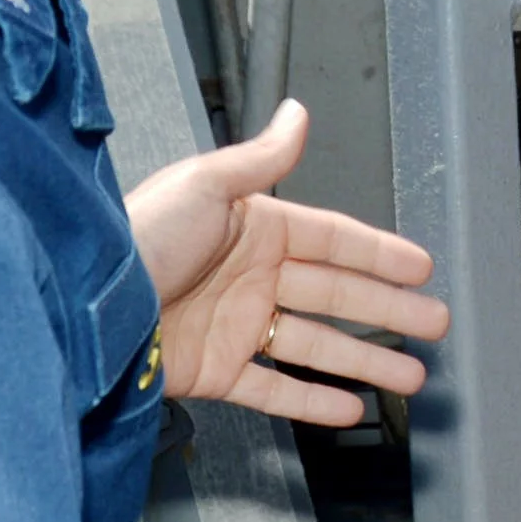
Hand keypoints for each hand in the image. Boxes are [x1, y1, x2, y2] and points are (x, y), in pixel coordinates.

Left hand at [124, 100, 446, 428]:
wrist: (87, 307)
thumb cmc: (135, 238)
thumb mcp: (204, 185)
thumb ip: (261, 159)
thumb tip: (296, 116)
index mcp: (252, 228)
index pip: (333, 240)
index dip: (380, 253)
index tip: (421, 266)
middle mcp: (248, 277)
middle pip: (338, 294)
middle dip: (391, 309)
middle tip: (433, 321)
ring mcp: (235, 326)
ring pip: (317, 345)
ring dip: (366, 359)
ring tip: (409, 374)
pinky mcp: (215, 370)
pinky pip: (275, 389)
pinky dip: (313, 400)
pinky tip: (346, 405)